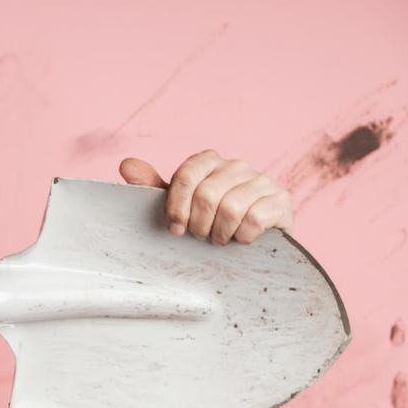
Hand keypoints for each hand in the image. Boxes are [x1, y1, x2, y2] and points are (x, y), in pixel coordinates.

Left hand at [118, 150, 292, 244]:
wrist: (250, 245)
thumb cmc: (207, 223)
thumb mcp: (178, 206)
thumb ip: (152, 187)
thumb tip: (126, 164)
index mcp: (209, 162)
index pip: (186, 175)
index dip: (177, 206)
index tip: (176, 230)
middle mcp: (237, 166)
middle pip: (207, 194)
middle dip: (199, 225)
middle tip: (201, 236)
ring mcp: (262, 180)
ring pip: (231, 208)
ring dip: (220, 233)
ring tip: (220, 239)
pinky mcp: (280, 200)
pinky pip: (255, 218)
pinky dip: (243, 236)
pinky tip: (242, 240)